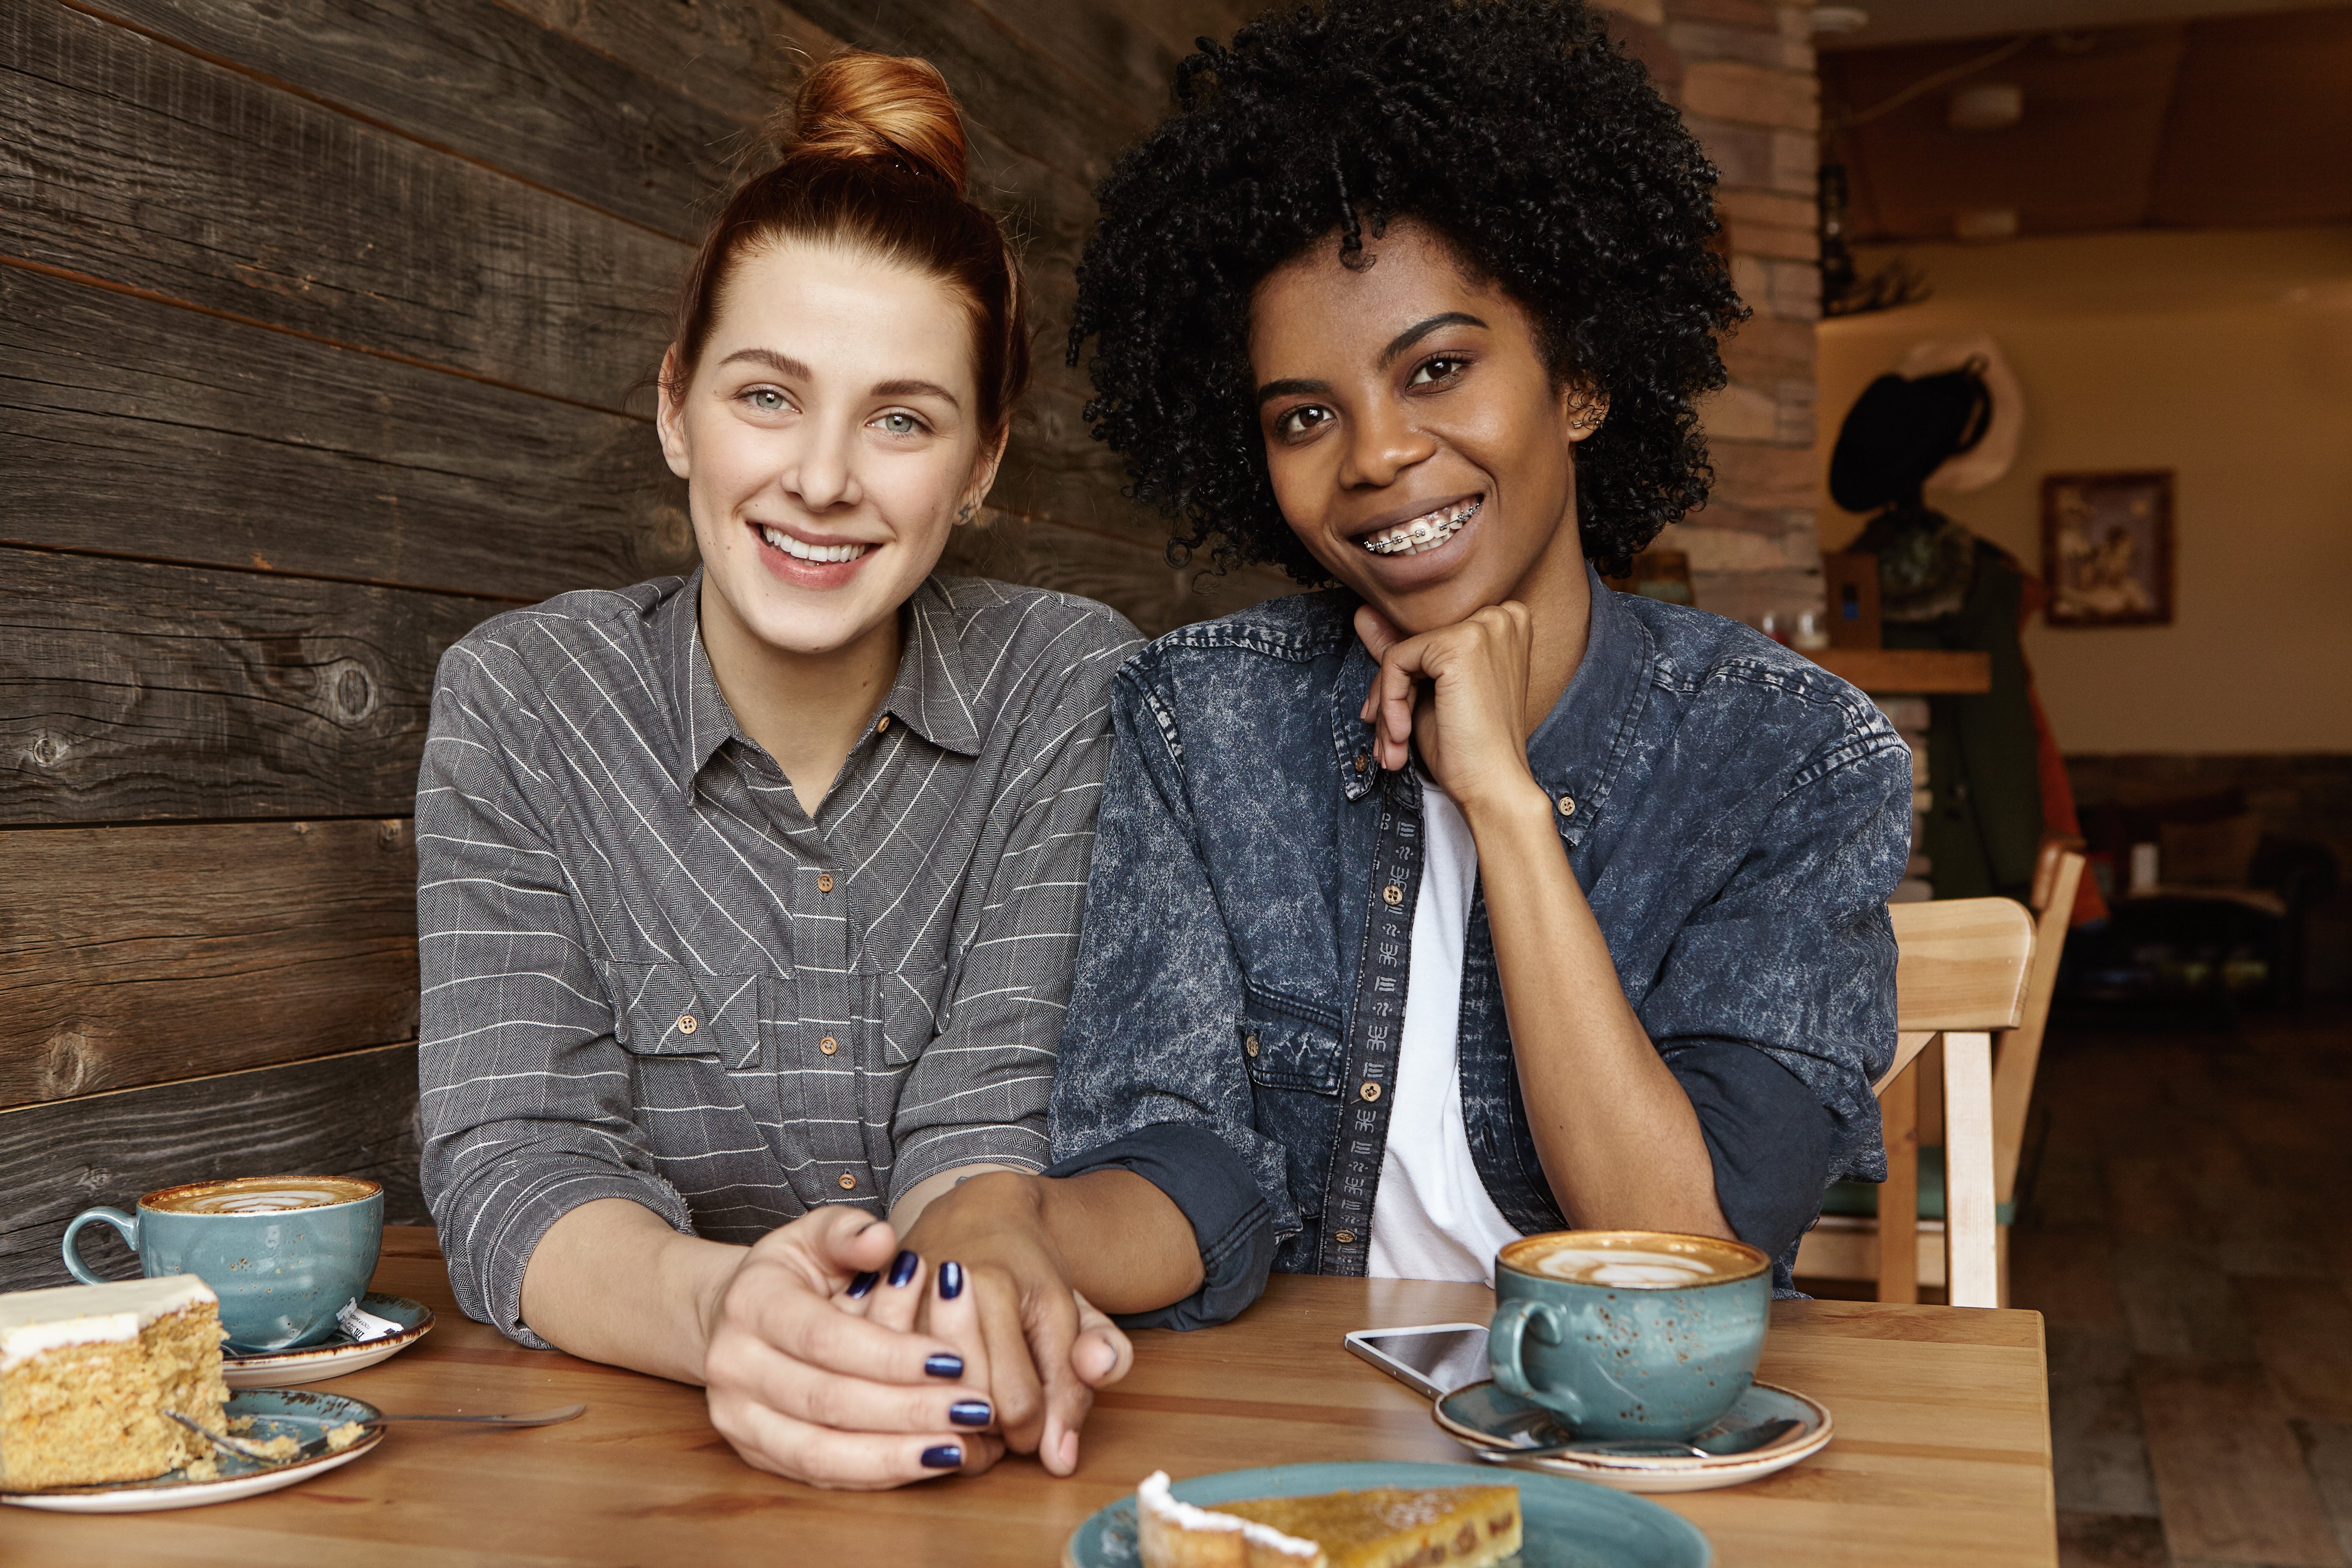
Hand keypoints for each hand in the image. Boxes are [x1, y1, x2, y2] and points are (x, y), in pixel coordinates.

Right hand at [697, 1206, 1004, 1488]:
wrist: (734, 1316)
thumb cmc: (792, 1272)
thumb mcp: (815, 1234)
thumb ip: (848, 1232)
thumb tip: (883, 1239)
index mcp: (750, 1304)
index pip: (826, 1337)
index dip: (891, 1354)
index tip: (953, 1361)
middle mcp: (733, 1366)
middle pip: (827, 1401)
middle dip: (907, 1409)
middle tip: (974, 1408)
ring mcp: (737, 1417)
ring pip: (819, 1452)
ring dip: (893, 1455)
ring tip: (957, 1448)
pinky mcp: (754, 1453)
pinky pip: (818, 1474)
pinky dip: (874, 1474)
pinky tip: (925, 1463)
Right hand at [899, 1172, 1133, 1474]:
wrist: (975, 1215)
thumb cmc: (1028, 1271)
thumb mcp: (1076, 1311)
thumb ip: (1095, 1366)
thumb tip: (1062, 1457)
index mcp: (997, 1286)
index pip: (1019, 1405)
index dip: (1035, 1431)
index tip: (1039, 1415)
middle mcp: (938, 1292)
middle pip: (967, 1408)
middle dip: (994, 1430)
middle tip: (1006, 1409)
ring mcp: (896, 1305)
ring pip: (925, 1405)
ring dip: (953, 1423)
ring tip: (974, 1402)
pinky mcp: (867, 1318)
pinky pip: (887, 1389)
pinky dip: (917, 1405)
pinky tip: (937, 1394)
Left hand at [1355, 601, 1546, 820]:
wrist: (1494, 786)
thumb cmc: (1468, 747)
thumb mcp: (1429, 693)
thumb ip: (1403, 651)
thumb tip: (1361, 614)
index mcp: (1504, 623)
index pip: (1429, 638)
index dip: (1406, 680)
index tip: (1395, 720)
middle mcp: (1499, 615)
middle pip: (1414, 644)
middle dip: (1392, 695)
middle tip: (1388, 740)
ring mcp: (1482, 626)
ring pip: (1401, 654)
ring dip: (1387, 706)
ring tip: (1392, 746)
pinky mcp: (1459, 645)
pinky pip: (1396, 662)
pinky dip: (1389, 702)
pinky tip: (1400, 736)